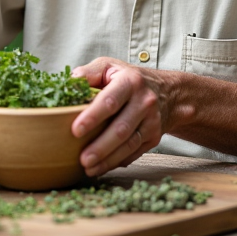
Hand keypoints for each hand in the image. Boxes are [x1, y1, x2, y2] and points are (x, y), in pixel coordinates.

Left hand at [69, 58, 169, 175]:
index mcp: (130, 82)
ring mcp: (152, 122)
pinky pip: (134, 153)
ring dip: (108, 160)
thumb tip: (68, 84)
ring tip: (89, 169)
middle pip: (121, 128)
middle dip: (100, 146)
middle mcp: (144, 102)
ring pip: (129, 145)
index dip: (93, 116)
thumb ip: (88, 73)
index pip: (110, 101)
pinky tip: (101, 168)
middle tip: (82, 159)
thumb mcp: (109, 66)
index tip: (76, 130)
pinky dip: (117, 162)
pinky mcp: (154, 138)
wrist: (168, 93)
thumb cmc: (129, 79)